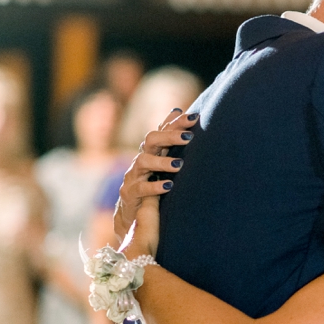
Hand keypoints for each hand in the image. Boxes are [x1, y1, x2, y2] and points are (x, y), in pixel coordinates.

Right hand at [113, 110, 196, 247]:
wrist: (133, 213)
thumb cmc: (152, 183)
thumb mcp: (162, 160)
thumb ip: (170, 140)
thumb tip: (177, 109)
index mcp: (152, 151)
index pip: (162, 131)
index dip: (176, 123)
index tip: (194, 117)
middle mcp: (142, 159)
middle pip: (151, 140)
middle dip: (169, 136)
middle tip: (188, 137)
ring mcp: (134, 176)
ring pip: (143, 161)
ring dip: (162, 162)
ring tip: (179, 164)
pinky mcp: (129, 194)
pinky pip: (140, 188)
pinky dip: (155, 186)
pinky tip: (168, 186)